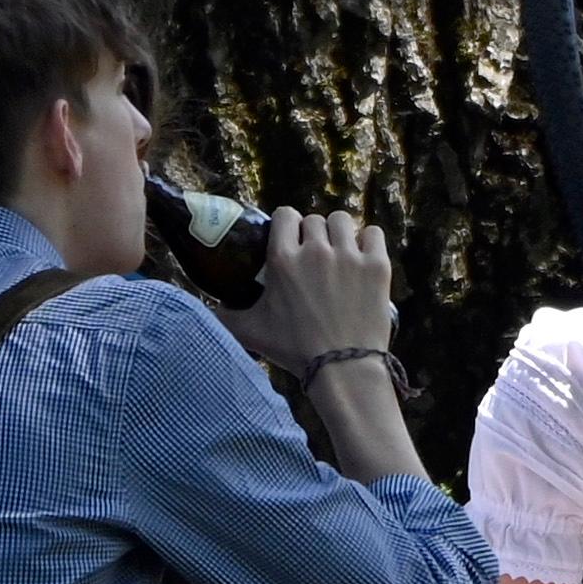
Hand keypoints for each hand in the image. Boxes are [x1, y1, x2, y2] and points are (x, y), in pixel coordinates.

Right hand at [218, 207, 395, 372]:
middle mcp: (316, 251)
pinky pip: (374, 233)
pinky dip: (368, 241)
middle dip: (312, 234)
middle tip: (315, 256)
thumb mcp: (252, 332)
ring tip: (339, 253)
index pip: (285, 215)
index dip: (287, 225)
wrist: (342, 368)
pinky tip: (362, 257)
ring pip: (342, 221)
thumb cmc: (296, 351)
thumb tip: (205, 309)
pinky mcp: (376, 266)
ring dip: (339, 233)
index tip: (291, 240)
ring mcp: (349, 256)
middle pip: (314, 219)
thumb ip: (224, 316)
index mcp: (283, 260)